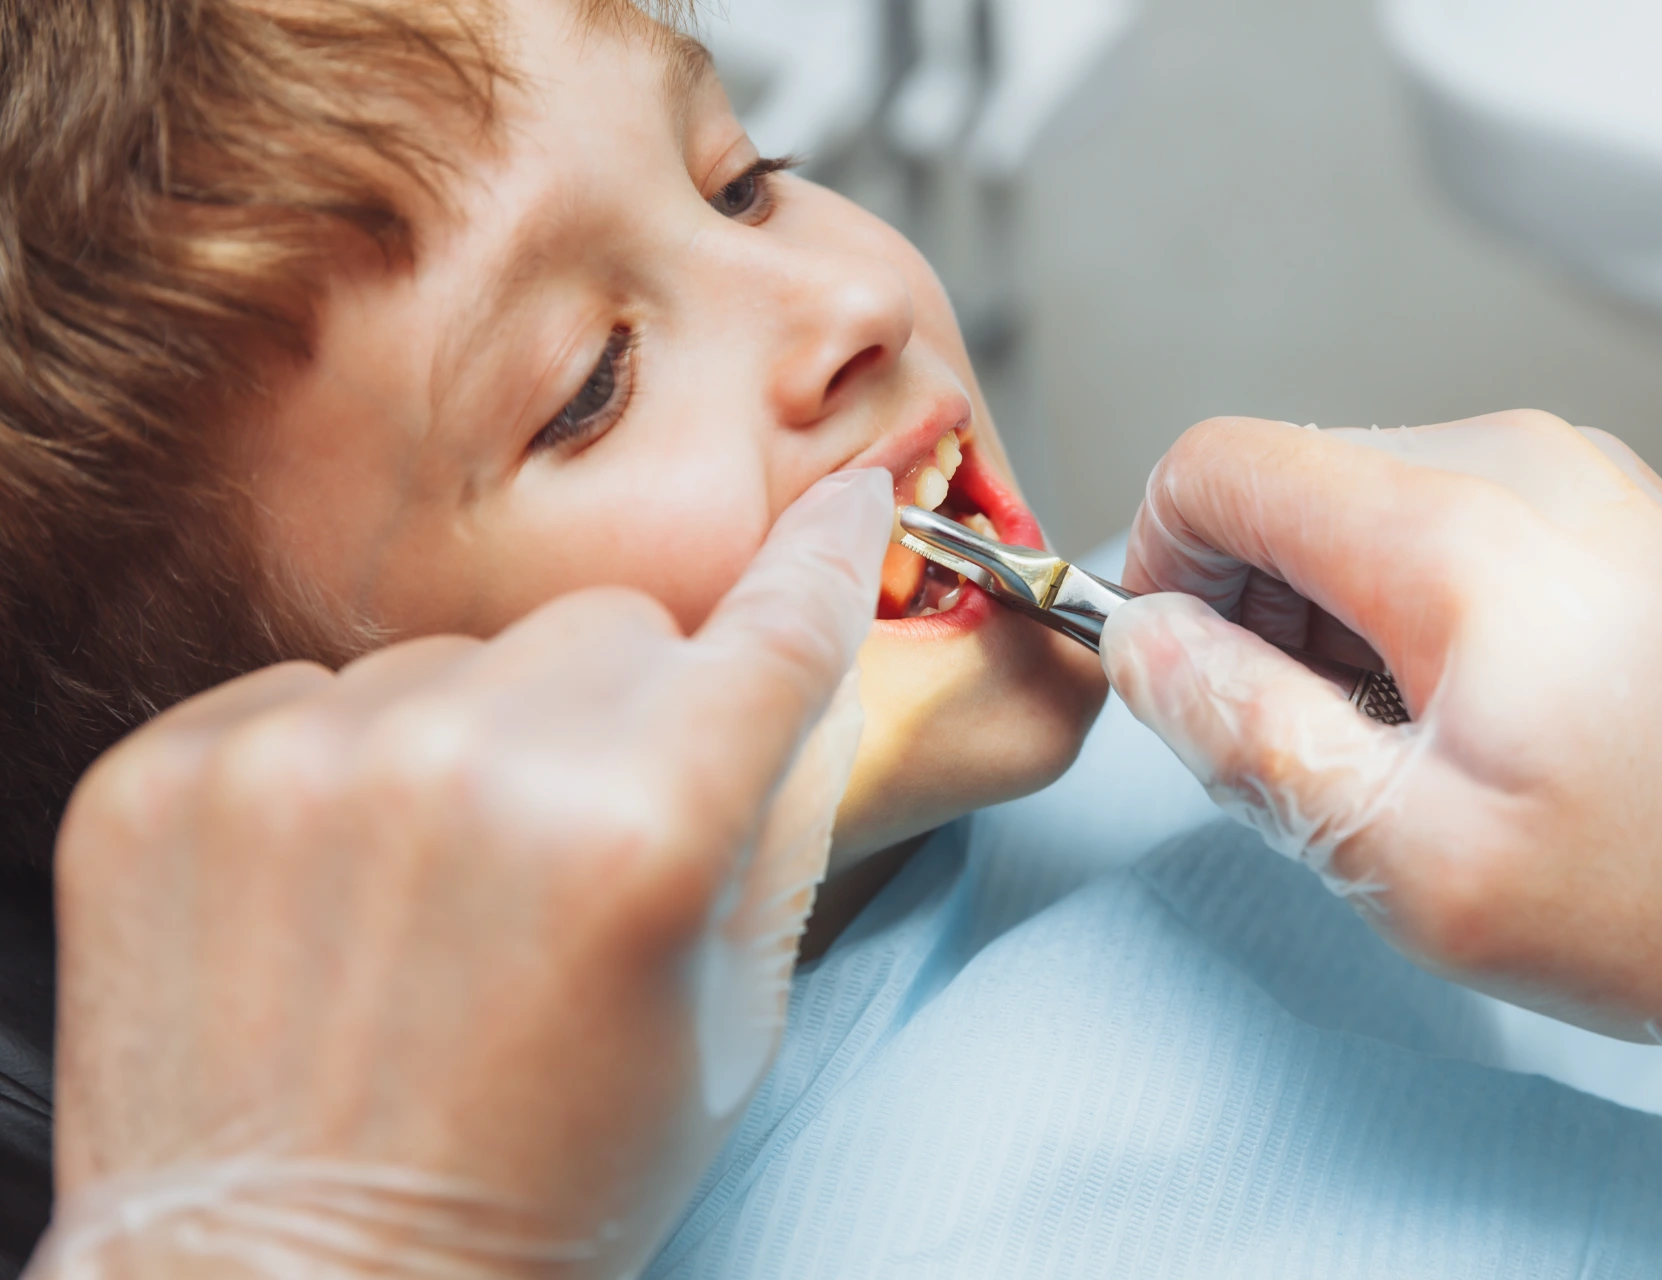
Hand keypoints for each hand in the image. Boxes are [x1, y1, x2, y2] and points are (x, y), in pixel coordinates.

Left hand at [30, 470, 891, 1278]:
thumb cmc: (542, 1182)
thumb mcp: (726, 1018)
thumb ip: (775, 825)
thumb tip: (799, 678)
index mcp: (642, 828)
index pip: (774, 626)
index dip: (827, 556)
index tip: (849, 504)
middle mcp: (476, 762)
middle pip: (612, 629)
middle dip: (628, 711)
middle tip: (587, 847)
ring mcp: (305, 758)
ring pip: (460, 656)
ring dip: (479, 739)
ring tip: (441, 893)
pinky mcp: (174, 772)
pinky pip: (315, 694)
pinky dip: (345, 769)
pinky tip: (339, 893)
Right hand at [1104, 413, 1661, 1099]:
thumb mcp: (1421, 859)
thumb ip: (1249, 737)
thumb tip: (1148, 651)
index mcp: (1451, 532)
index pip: (1214, 466)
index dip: (1161, 569)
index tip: (1186, 672)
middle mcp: (1514, 467)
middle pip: (1285, 486)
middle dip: (1252, 616)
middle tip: (1311, 751)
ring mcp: (1572, 482)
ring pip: (1359, 509)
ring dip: (1332, 627)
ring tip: (1407, 752)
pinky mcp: (1606, 517)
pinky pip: (1445, 530)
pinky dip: (1410, 619)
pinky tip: (1473, 725)